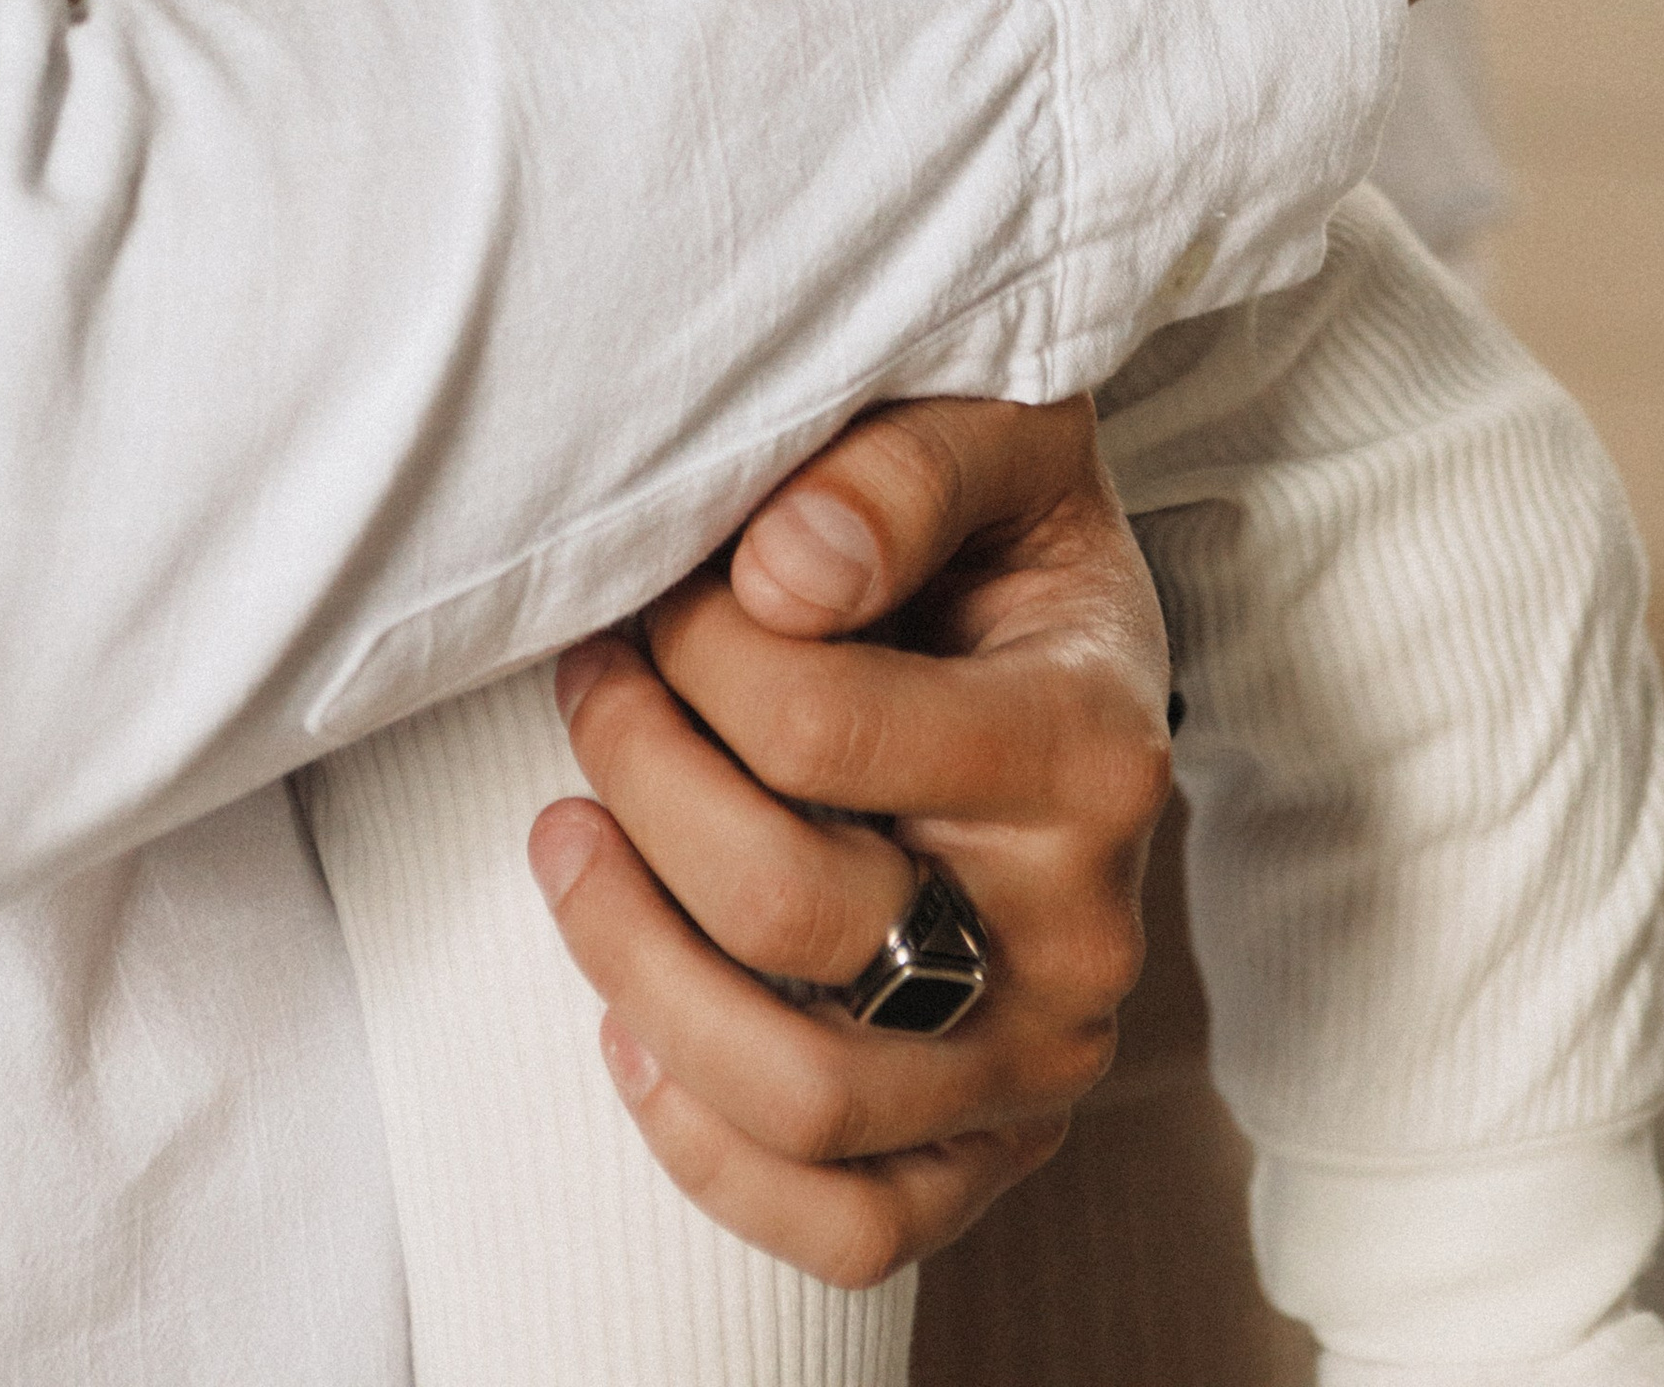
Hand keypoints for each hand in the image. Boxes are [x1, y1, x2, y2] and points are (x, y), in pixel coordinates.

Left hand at [528, 394, 1171, 1288]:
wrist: (1065, 639)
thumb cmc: (1001, 532)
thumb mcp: (990, 434)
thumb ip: (897, 473)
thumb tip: (777, 573)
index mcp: (1097, 745)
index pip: (813, 726)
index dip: (690, 649)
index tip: (662, 590)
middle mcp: (1087, 931)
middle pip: (787, 909)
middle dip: (641, 774)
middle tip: (599, 676)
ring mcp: (1043, 1062)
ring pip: (800, 1095)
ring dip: (630, 957)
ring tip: (567, 836)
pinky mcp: (990, 1147)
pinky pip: (846, 1229)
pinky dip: (707, 1145)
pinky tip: (629, 1015)